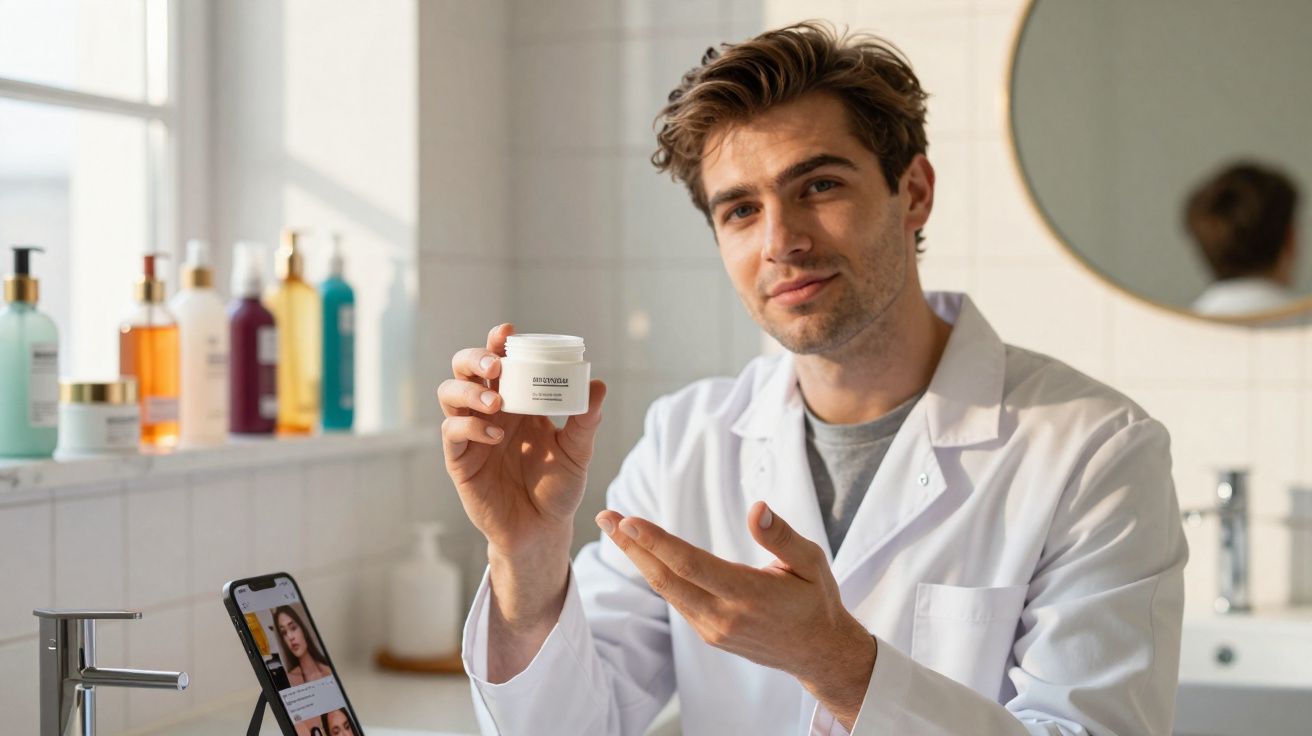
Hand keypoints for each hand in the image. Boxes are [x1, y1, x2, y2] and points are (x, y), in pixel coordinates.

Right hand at [440, 323, 606, 559]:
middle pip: (464, 370)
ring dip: (469, 391)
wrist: (542, 530)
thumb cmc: (558, 487)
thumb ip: (585, 421)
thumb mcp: (577, 452)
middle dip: (474, 358)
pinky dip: (471, 427)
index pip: (499, 361)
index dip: (496, 342)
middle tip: (495, 365)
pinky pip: (453, 432)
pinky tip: (495, 435)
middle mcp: (489, 411)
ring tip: (496, 403)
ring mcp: (472, 434)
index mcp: (516, 400)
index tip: (507, 331)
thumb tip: (597, 385)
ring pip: (449, 394)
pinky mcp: (460, 460)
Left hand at [596, 501, 876, 729]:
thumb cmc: (815, 599)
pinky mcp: (709, 635)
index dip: (656, 542)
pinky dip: (657, 575)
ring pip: (667, 590)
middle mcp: (724, 617)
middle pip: (666, 578)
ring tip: (617, 529)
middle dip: (632, 546)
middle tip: (606, 516)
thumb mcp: (811, 562)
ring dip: (639, 559)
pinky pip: (677, 600)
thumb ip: (781, 536)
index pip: (691, 565)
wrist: (818, 652)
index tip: (629, 521)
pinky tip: (643, 553)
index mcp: (749, 595)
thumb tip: (756, 509)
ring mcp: (713, 630)